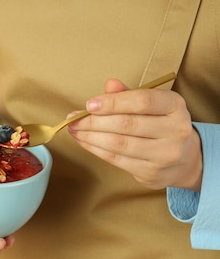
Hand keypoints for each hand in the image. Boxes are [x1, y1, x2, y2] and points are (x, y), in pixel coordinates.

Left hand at [67, 77, 201, 190]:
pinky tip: (84, 141)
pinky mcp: (152, 173)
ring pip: (118, 144)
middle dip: (93, 121)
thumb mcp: (152, 104)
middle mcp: (176, 131)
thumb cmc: (160, 124)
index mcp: (175, 107)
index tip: (89, 104)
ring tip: (74, 130)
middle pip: (126, 124)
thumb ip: (129, 94)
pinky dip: (95, 149)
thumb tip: (109, 85)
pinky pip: (116, 160)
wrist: (185, 159)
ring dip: (89, 136)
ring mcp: (165, 155)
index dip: (113, 102)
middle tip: (73, 119)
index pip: (143, 101)